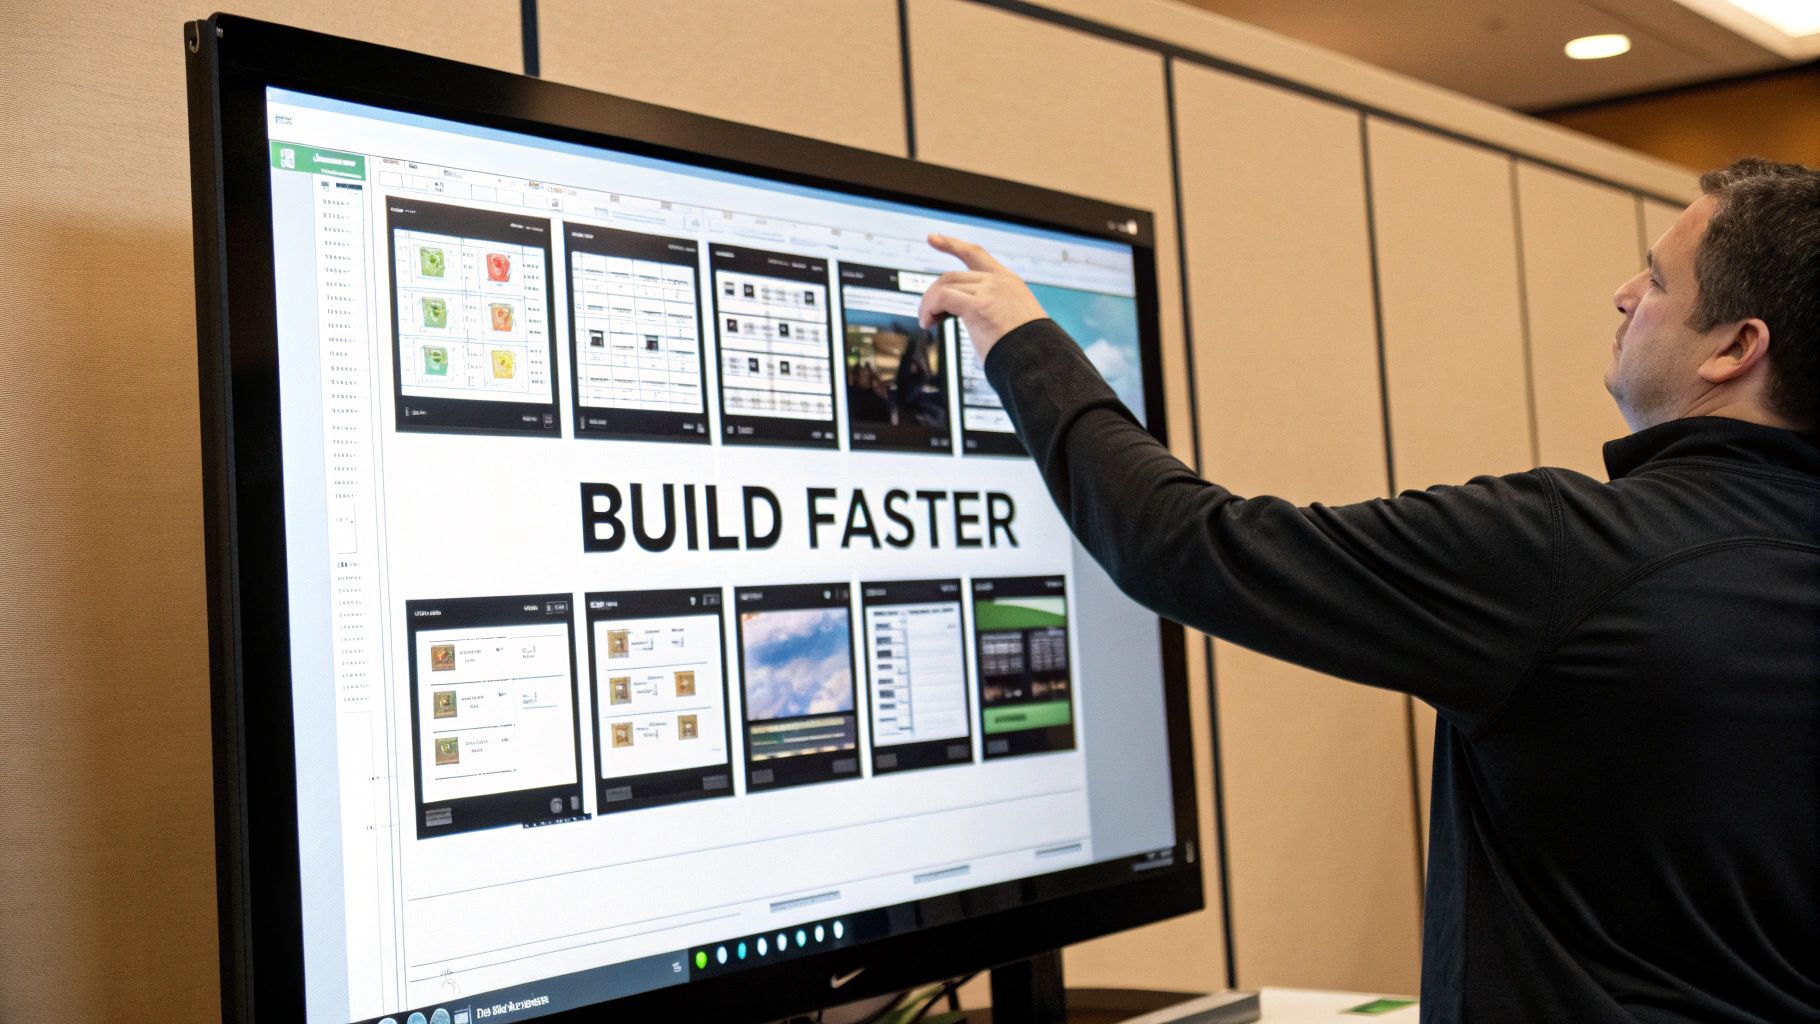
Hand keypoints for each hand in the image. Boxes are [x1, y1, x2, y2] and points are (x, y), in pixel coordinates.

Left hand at [917, 234, 1048, 361]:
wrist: (1038, 362)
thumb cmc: (1026, 351)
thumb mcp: (1012, 321)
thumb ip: (990, 311)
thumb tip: (967, 321)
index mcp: (1009, 283)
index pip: (976, 254)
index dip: (952, 245)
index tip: (933, 238)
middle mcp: (1000, 282)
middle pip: (953, 275)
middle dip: (933, 293)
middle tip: (926, 313)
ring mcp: (991, 291)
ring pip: (945, 285)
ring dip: (929, 303)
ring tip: (927, 321)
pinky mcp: (979, 305)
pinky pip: (943, 298)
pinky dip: (930, 309)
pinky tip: (929, 322)